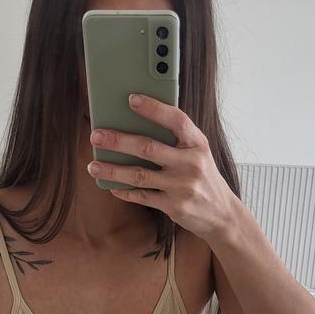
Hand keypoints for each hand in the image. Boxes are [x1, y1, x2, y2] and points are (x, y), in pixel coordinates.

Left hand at [87, 93, 235, 239]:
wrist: (222, 214)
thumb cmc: (203, 177)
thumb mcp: (197, 153)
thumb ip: (176, 140)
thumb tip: (135, 126)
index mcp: (197, 144)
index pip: (176, 120)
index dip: (154, 108)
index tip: (131, 99)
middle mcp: (191, 164)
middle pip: (148, 148)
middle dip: (118, 141)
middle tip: (96, 136)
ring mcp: (182, 187)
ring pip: (139, 175)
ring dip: (113, 170)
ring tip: (93, 166)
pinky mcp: (174, 207)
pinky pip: (143, 197)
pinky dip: (125, 192)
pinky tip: (111, 186)